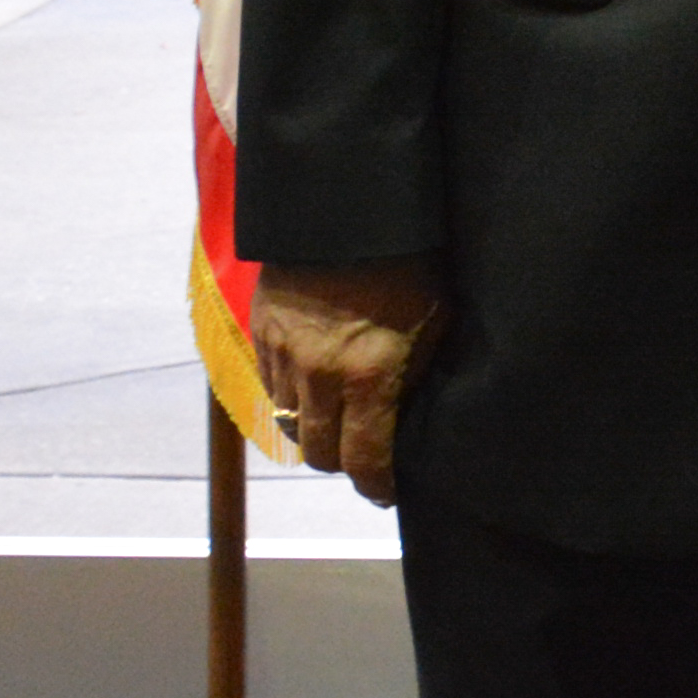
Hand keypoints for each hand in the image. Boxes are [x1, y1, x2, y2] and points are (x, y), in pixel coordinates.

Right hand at [251, 255, 444, 495]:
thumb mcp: (435, 319)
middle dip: (344, 461)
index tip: (386, 491)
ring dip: (314, 431)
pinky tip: (314, 386)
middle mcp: (320, 375)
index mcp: (370, 374)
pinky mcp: (262, 335)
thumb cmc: (411, 261)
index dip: (375, 485)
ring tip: (339, 419)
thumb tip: (412, 419)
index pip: (364, 460)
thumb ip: (417, 375)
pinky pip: (271, 390)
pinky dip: (292, 399)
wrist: (349, 206)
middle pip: (321, 454)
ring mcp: (284, 356)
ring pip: (290, 426)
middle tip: (365, 453)